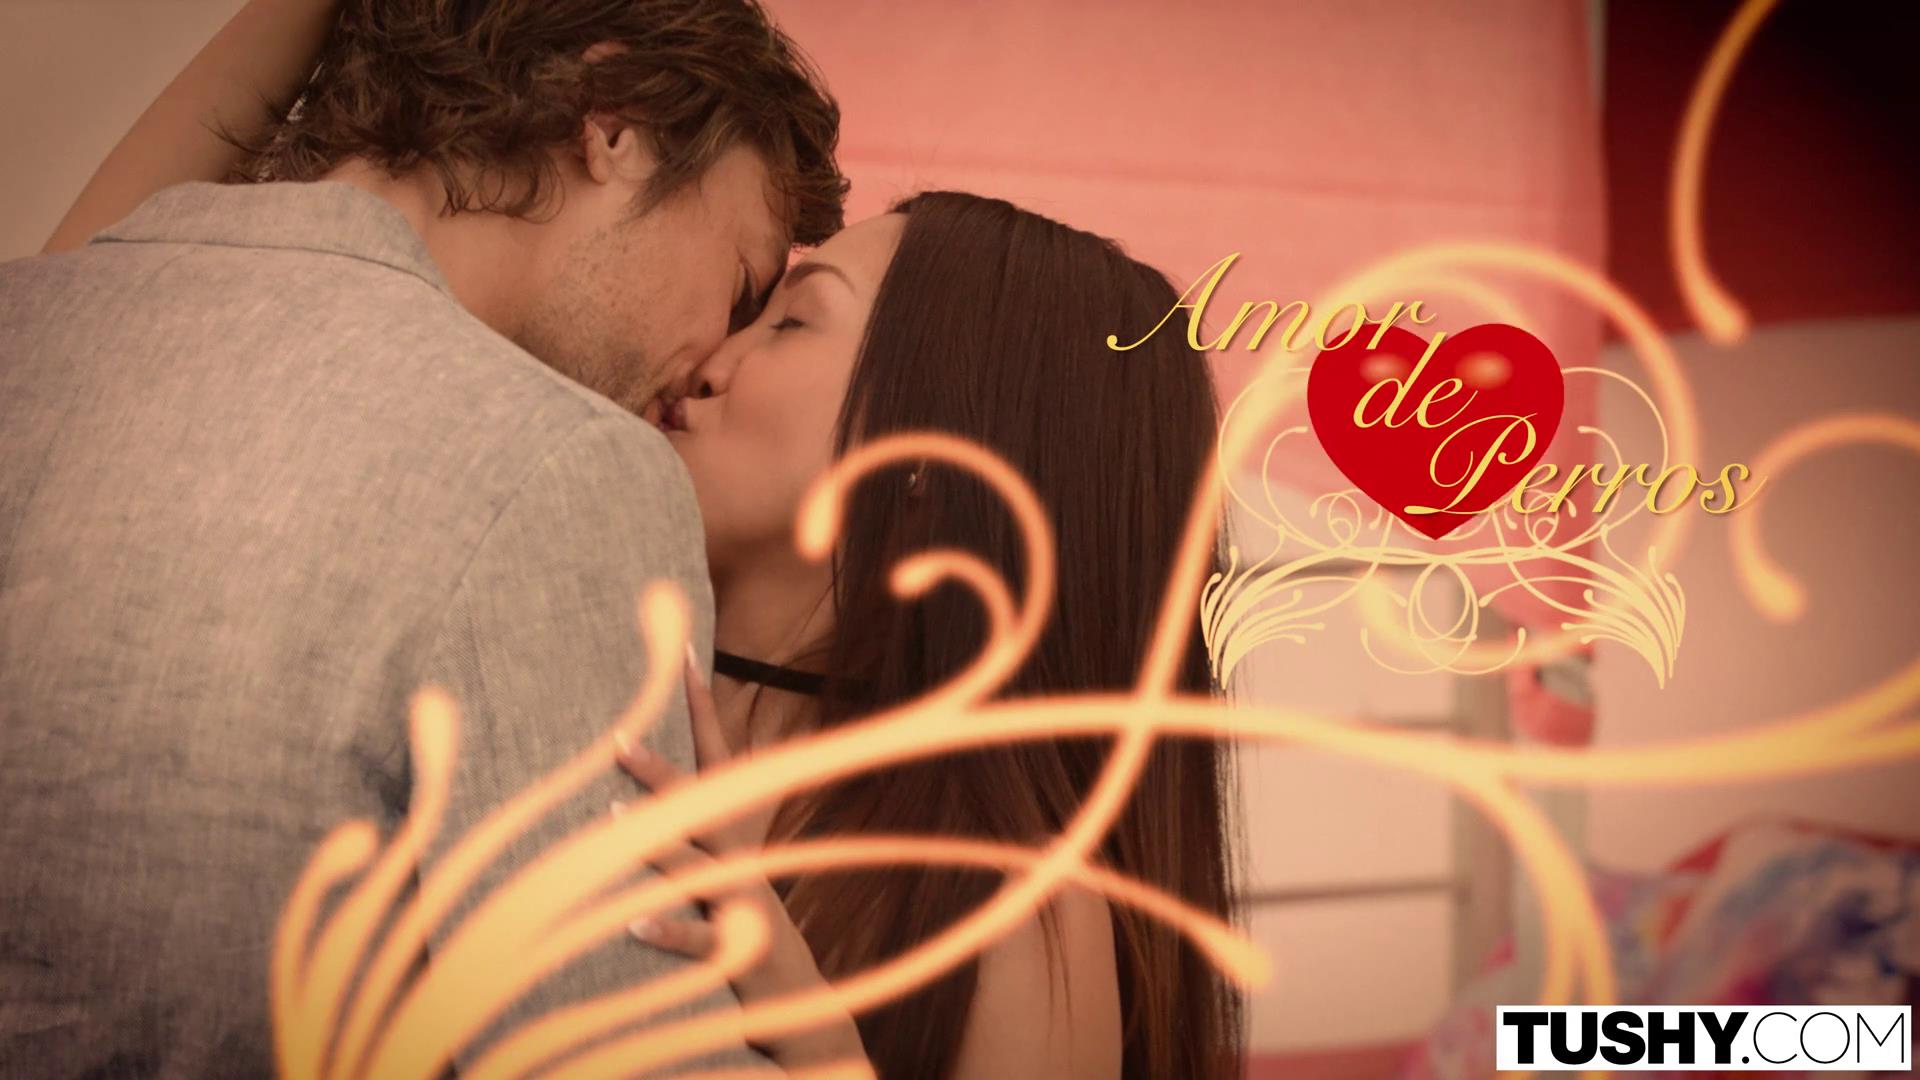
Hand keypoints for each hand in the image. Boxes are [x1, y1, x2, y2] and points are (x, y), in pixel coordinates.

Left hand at [614, 646, 867, 1071]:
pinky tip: (632, 926)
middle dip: (661, 771)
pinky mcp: (734, 953)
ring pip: (696, 866)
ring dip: (657, 840)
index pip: (720, 759)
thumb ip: (717, 818)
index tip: (683, 656)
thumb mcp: (740, 864)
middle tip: (617, 739)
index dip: (702, 706)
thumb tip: (714, 766)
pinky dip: (668, 932)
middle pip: (703, 805)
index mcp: (738, 835)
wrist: (805, 1003)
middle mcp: (741, 860)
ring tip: (613, 816)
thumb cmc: (755, 930)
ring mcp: (739, 905)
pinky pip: (697, 941)